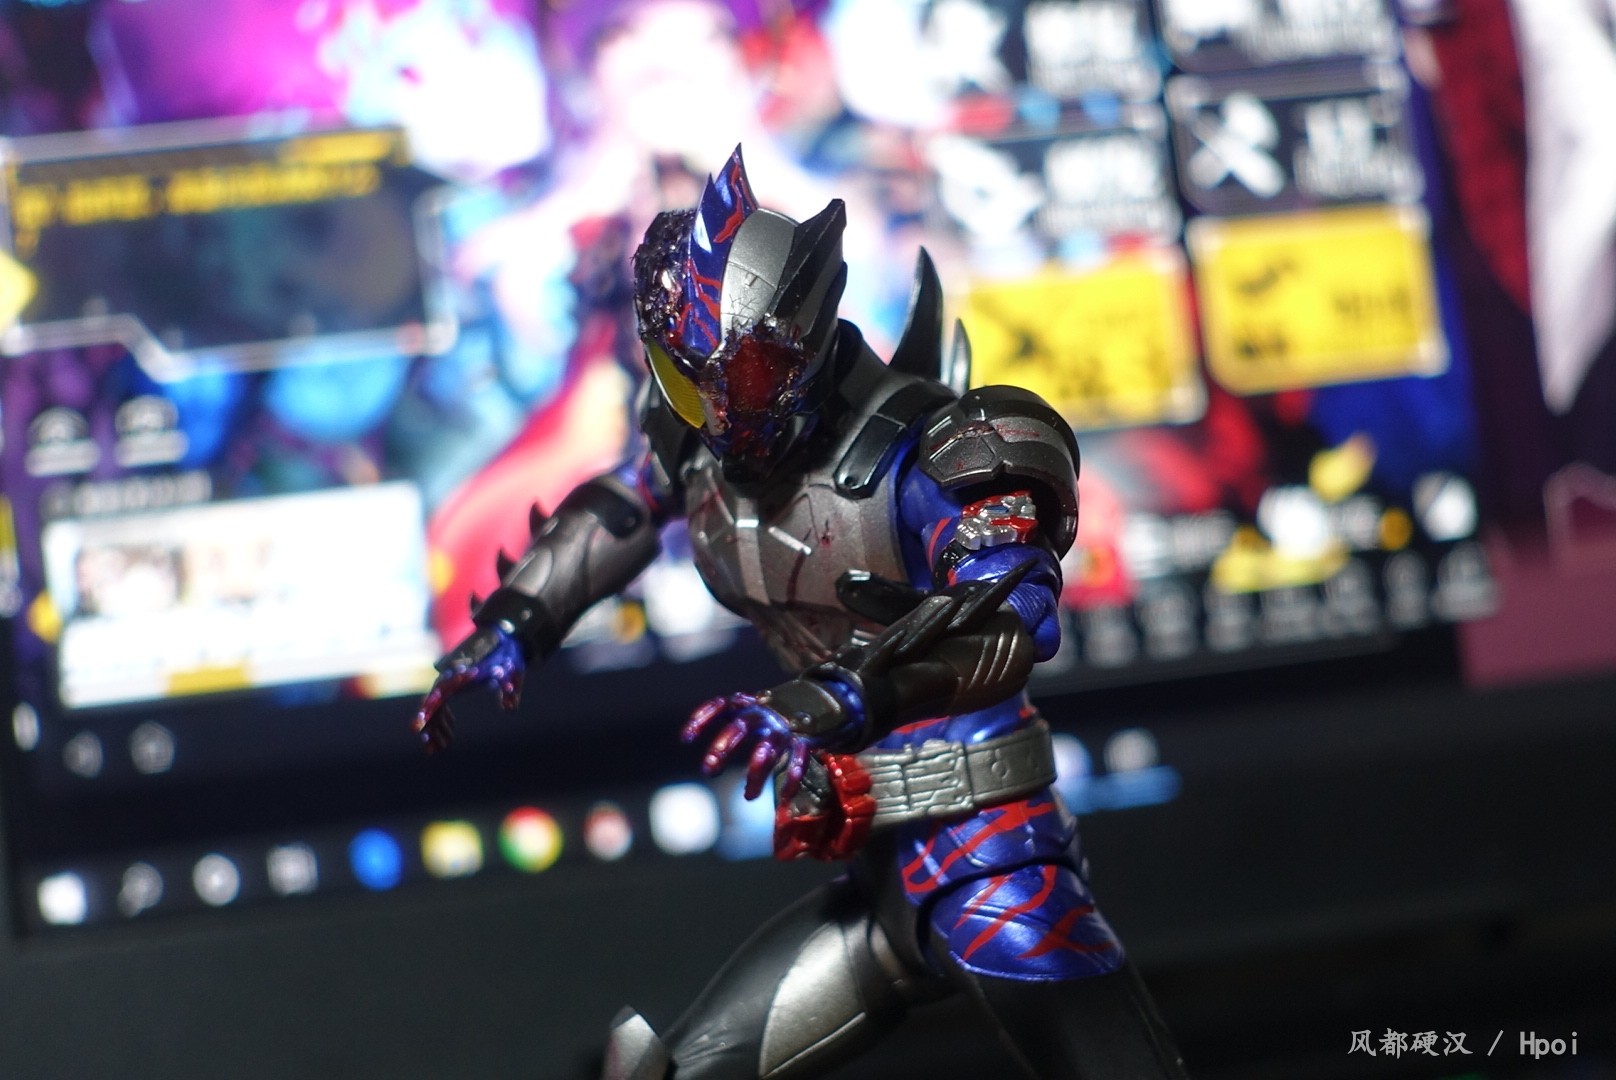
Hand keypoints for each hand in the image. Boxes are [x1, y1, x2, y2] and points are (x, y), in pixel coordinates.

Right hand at [412, 627, 524, 752]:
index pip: (437, 695)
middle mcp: (449, 679)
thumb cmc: (504, 655)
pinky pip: (442, 708)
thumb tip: (510, 708)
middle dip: (430, 728)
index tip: (416, 728)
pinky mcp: (454, 688)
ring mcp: (449, 683)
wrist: (504, 639)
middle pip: (432, 706)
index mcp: (457, 675)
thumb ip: (508, 687)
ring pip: (436, 710)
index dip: (426, 712)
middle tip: (431, 750)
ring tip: (439, 749)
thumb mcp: (509, 670)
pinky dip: (443, 724)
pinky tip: (448, 740)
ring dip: (436, 730)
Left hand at [682, 691, 813, 801]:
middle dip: (723, 747)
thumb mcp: (759, 712)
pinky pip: (798, 760)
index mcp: (751, 705)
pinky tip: (786, 797)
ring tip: (748, 796)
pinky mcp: (806, 739)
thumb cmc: (783, 713)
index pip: (722, 705)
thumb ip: (738, 724)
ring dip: (755, 774)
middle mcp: (766, 713)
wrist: (829, 697)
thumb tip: (710, 752)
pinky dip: (792, 778)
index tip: (686, 738)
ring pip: (766, 750)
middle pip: (739, 727)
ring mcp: (786, 726)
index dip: (702, 718)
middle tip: (708, 770)